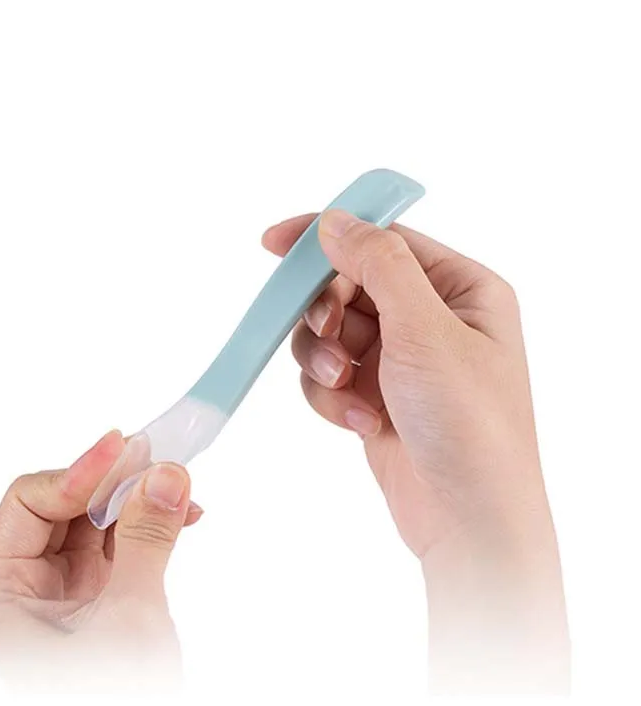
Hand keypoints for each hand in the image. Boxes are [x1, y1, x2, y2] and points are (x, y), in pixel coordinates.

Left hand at [0, 430, 201, 694]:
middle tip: (159, 456)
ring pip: (95, 515)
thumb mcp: (128, 621)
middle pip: (63, 501)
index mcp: (1, 593)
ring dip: (138, 495)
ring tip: (179, 484)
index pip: (29, 501)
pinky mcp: (100, 591)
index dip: (77, 470)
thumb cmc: (111, 699)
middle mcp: (26, 583)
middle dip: (113, 479)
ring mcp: (65, 586)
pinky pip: (121, 536)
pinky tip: (183, 515)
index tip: (124, 447)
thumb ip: (145, 541)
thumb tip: (164, 475)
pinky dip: (151, 520)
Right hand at [263, 210, 569, 692]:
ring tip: (345, 388)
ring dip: (324, 359)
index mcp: (461, 288)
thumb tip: (335, 220)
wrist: (470, 525)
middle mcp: (430, 317)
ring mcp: (400, 359)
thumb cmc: (471, 425)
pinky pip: (328, 375)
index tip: (274, 243)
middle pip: (347, 285)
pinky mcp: (374, 395)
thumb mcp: (426, 332)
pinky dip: (332, 397)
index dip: (327, 237)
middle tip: (324, 335)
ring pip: (329, 332)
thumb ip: (379, 265)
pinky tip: (360, 424)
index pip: (382, 240)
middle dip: (327, 314)